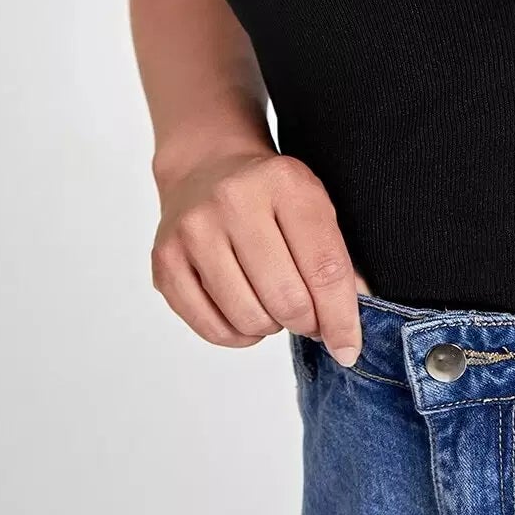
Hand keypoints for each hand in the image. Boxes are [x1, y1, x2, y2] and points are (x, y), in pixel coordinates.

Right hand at [151, 147, 363, 366]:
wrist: (207, 167)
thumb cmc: (270, 193)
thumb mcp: (313, 204)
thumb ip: (336, 260)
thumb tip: (348, 330)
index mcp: (284, 181)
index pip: (324, 266)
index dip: (341, 316)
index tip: (349, 347)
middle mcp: (234, 201)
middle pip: (286, 297)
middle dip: (307, 322)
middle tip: (310, 318)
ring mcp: (194, 231)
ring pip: (248, 318)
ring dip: (272, 327)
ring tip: (275, 306)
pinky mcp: (165, 261)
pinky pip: (211, 328)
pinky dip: (238, 335)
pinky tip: (246, 313)